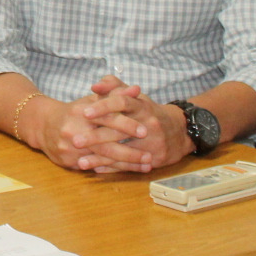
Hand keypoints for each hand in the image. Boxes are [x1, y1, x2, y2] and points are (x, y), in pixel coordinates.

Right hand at [26, 90, 140, 170]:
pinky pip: (94, 167)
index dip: (127, 124)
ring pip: (102, 158)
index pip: (107, 118)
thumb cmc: (73, 112)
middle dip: (130, 150)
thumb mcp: (92, 100)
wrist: (42, 125)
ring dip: (126, 163)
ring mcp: (69, 148)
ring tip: (146, 165)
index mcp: (81, 112)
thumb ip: (115, 94)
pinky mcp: (68, 161)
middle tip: (151, 154)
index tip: (146, 130)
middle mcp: (74, 130)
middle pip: (106, 142)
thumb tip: (136, 89)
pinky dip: (113, 170)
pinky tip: (129, 170)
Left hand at [72, 77, 194, 174]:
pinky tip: (95, 168)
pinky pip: (130, 165)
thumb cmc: (148, 112)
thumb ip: (114, 87)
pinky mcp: (154, 159)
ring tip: (80, 162)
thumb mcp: (135, 96)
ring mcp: (153, 143)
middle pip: (119, 130)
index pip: (121, 103)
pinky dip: (111, 168)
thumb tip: (95, 86)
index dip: (102, 107)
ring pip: (123, 151)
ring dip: (100, 158)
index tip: (84, 112)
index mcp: (141, 105)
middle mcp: (148, 124)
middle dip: (95, 137)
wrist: (180, 131)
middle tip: (75, 140)